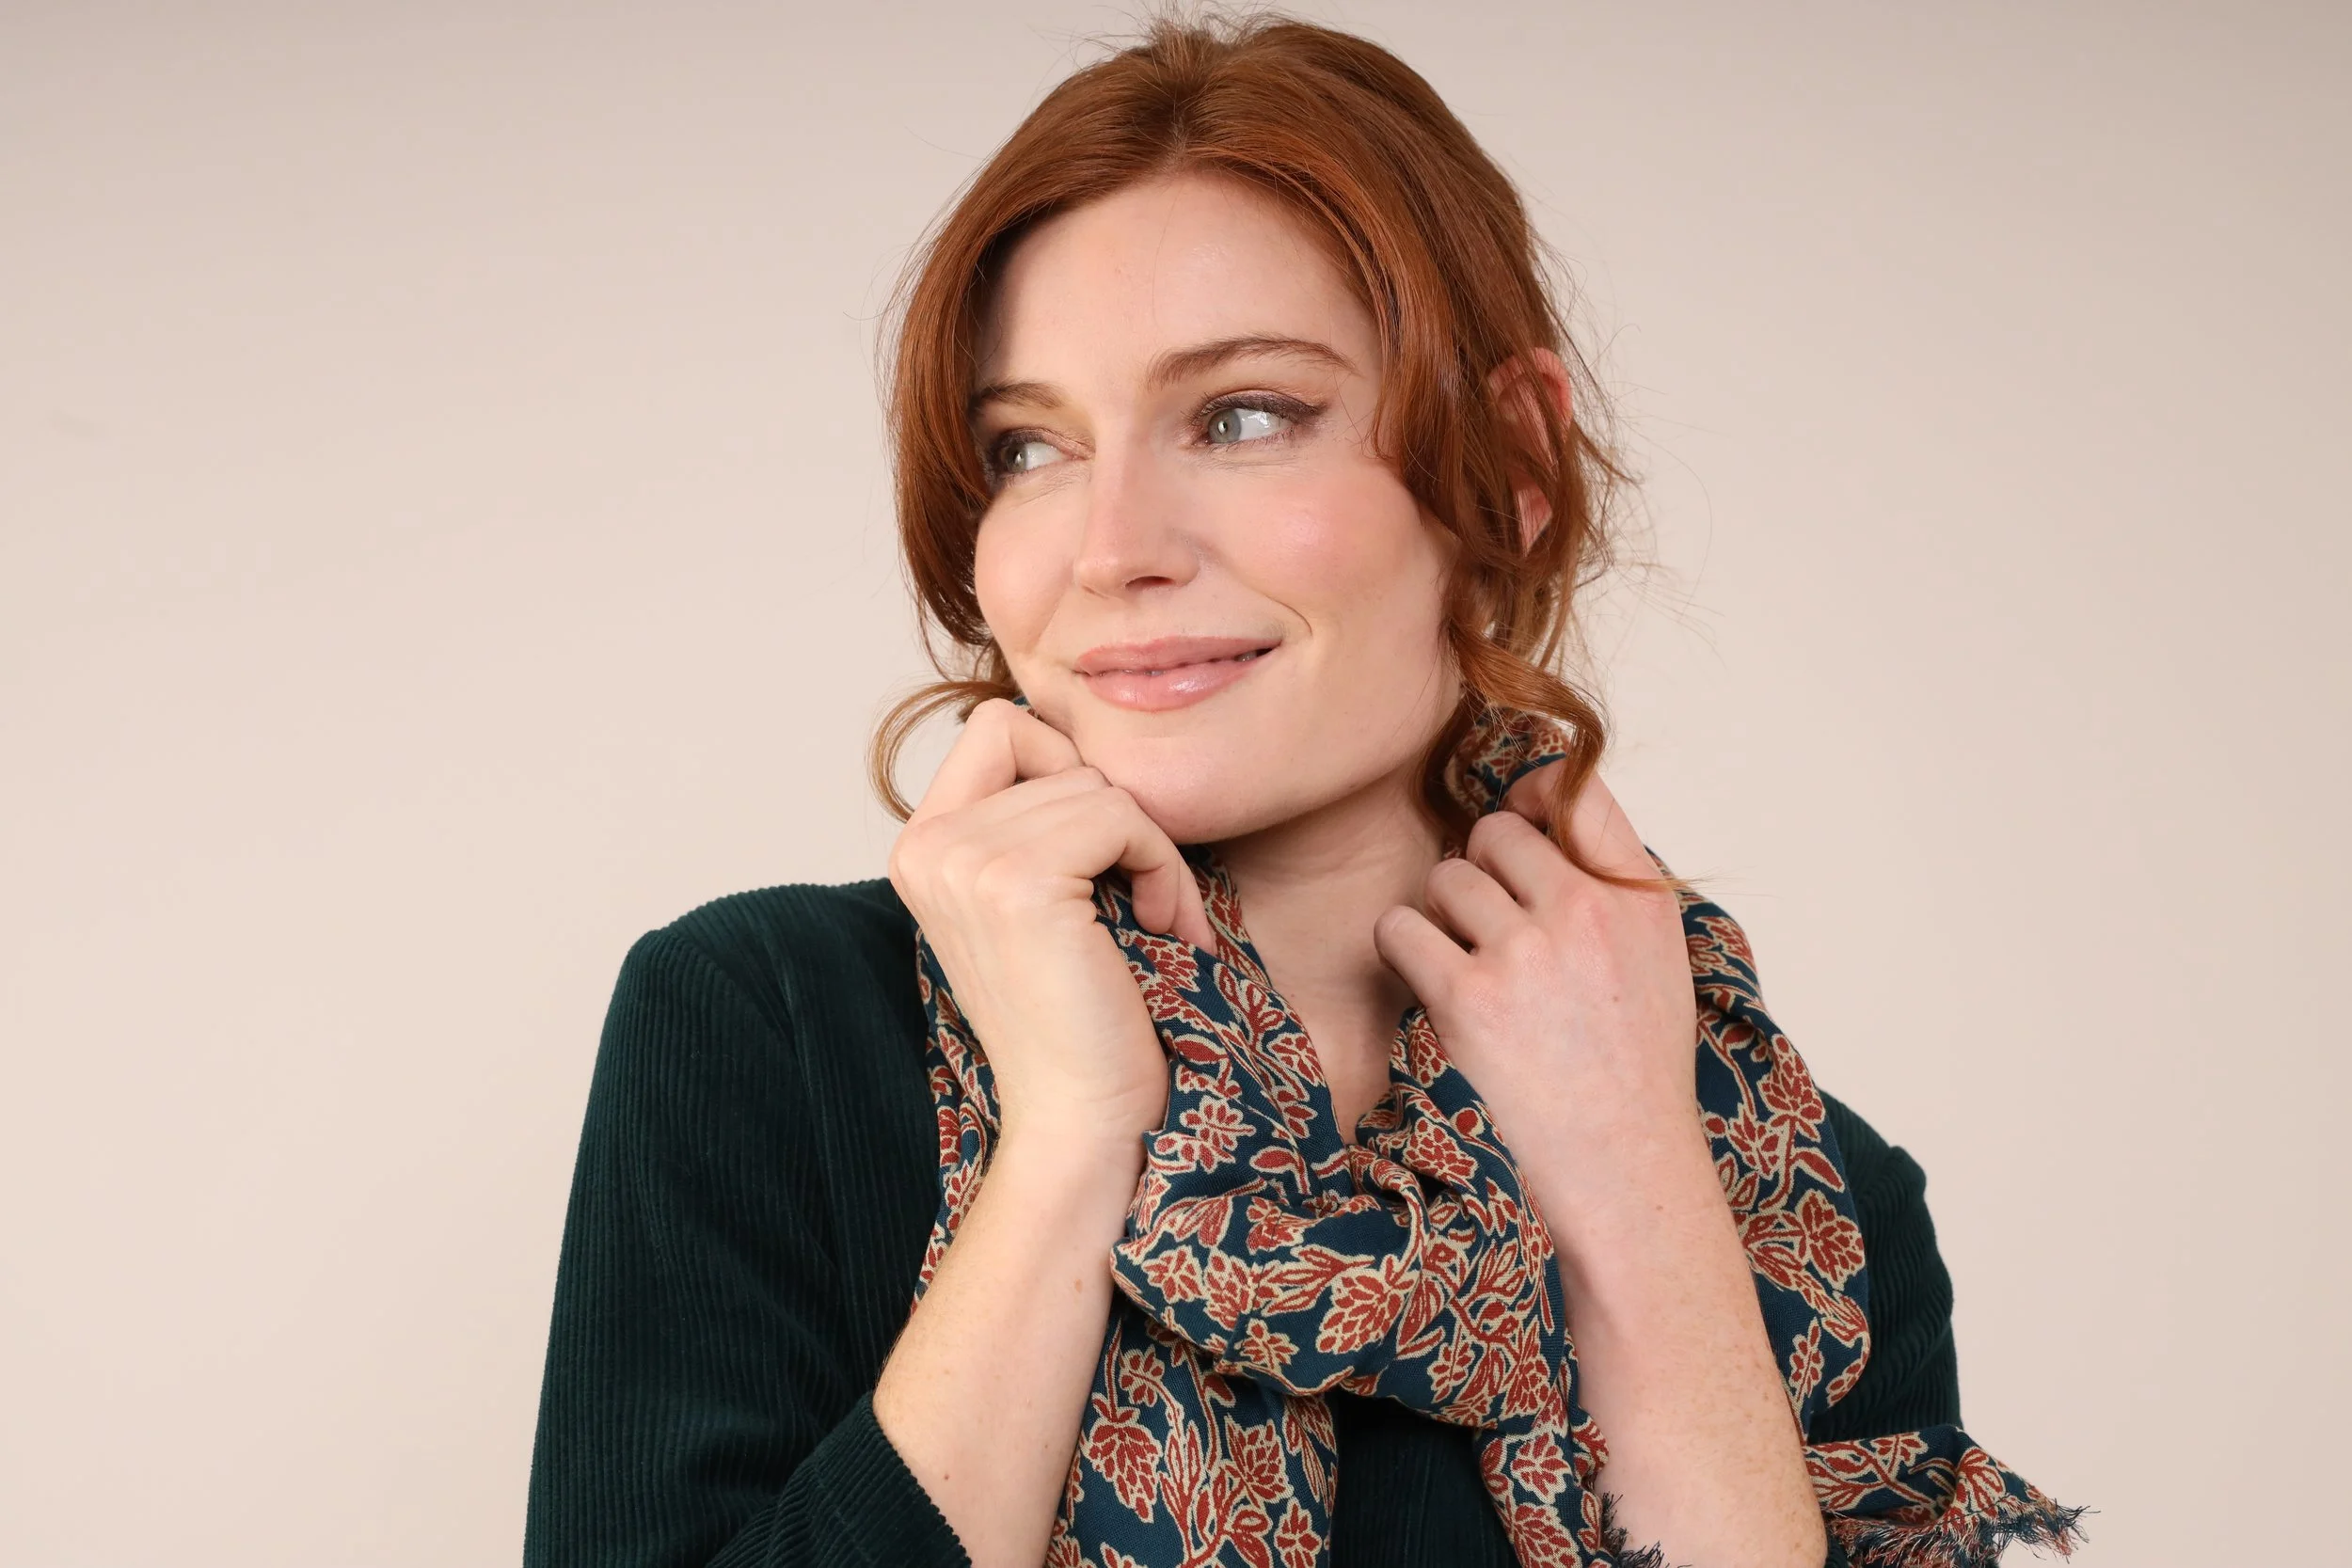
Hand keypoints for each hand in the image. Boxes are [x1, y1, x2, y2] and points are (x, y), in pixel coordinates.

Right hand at [888, 698, 1216, 1152]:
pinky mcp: (1016, 882)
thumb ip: (1033, 815)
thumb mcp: (1040, 896)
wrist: (1085, 1118)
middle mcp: (925, 846)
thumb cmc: (1085, 1012)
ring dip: (1152, 851)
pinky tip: (1160, 928)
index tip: (1098, 856)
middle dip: (1120, 815)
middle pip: (1056, 748)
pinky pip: (1123, 817)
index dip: (1070, 771)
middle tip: (1143, 893)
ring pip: (1097, 785)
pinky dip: (1162, 868)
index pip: (1002, 727)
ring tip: (1155, 921)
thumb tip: (1078, 722)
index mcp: (921, 845)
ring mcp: (964, 861)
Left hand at [1370, 763, 1700, 1220]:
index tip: (1519, 819)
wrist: (1622, 1166)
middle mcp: (1584, 912)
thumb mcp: (1658, 962)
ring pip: (1444, 879)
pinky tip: (1431, 986)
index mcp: (1637, 900)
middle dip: (1481, 872)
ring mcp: (1523, 953)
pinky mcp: (1467, 998)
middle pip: (1493, 832)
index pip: (1580, 791)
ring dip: (1442, 917)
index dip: (1534, 793)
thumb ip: (1613, 888)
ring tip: (1471, 970)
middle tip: (1492, 930)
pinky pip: (1400, 929)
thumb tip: (1546, 815)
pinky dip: (1404, 952)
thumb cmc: (1634, 1071)